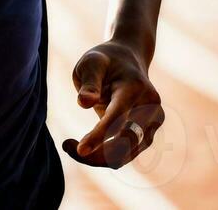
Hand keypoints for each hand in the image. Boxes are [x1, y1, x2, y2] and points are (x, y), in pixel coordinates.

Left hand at [62, 40, 163, 168]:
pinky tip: (85, 147)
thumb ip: (89, 82)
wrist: (129, 59)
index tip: (80, 150)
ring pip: (127, 153)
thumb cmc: (105, 61)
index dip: (99, 135)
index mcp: (134, 87)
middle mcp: (150, 108)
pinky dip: (106, 155)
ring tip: (70, 146)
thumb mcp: (92, 62)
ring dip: (100, 157)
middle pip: (125, 141)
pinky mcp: (148, 134)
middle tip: (65, 145)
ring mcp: (152, 122)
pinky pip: (126, 152)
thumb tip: (84, 103)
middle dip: (96, 151)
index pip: (118, 117)